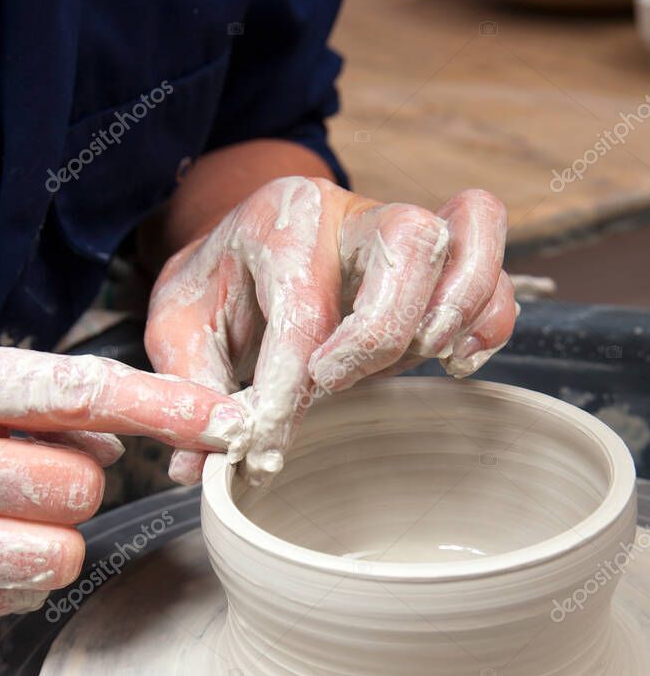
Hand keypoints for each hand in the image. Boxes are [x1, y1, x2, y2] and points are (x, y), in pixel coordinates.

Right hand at [0, 343, 245, 619]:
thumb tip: (106, 441)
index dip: (160, 407)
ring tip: (6, 513)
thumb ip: (37, 402)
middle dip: (75, 482)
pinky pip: (19, 599)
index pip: (75, 392)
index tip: (225, 419)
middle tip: (32, 471)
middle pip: (79, 486)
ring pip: (59, 554)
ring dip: (50, 536)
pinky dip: (14, 577)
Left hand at [145, 177, 515, 485]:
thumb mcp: (179, 325)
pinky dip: (491, 317)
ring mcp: (401, 229)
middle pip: (408, 239)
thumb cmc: (218, 285)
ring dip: (455, 311)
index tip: (264, 445)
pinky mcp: (438, 259)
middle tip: (333, 383)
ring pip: (467, 236)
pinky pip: (494, 266)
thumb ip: (189, 386)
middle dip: (380, 330)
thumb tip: (201, 464)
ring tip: (423, 359)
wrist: (246, 245)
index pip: (302, 303)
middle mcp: (350, 211)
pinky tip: (457, 361)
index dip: (287, 386)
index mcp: (282, 216)